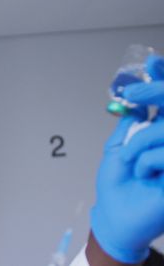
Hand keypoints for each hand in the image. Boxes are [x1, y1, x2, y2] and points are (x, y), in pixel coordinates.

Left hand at [90, 55, 163, 263]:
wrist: (116, 215)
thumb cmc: (118, 183)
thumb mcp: (119, 146)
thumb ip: (132, 122)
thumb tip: (139, 99)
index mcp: (161, 133)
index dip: (162, 80)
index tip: (152, 60)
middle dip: (156, 92)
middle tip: (135, 92)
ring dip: (141, 143)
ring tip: (130, 162)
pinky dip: (146, 161)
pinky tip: (144, 175)